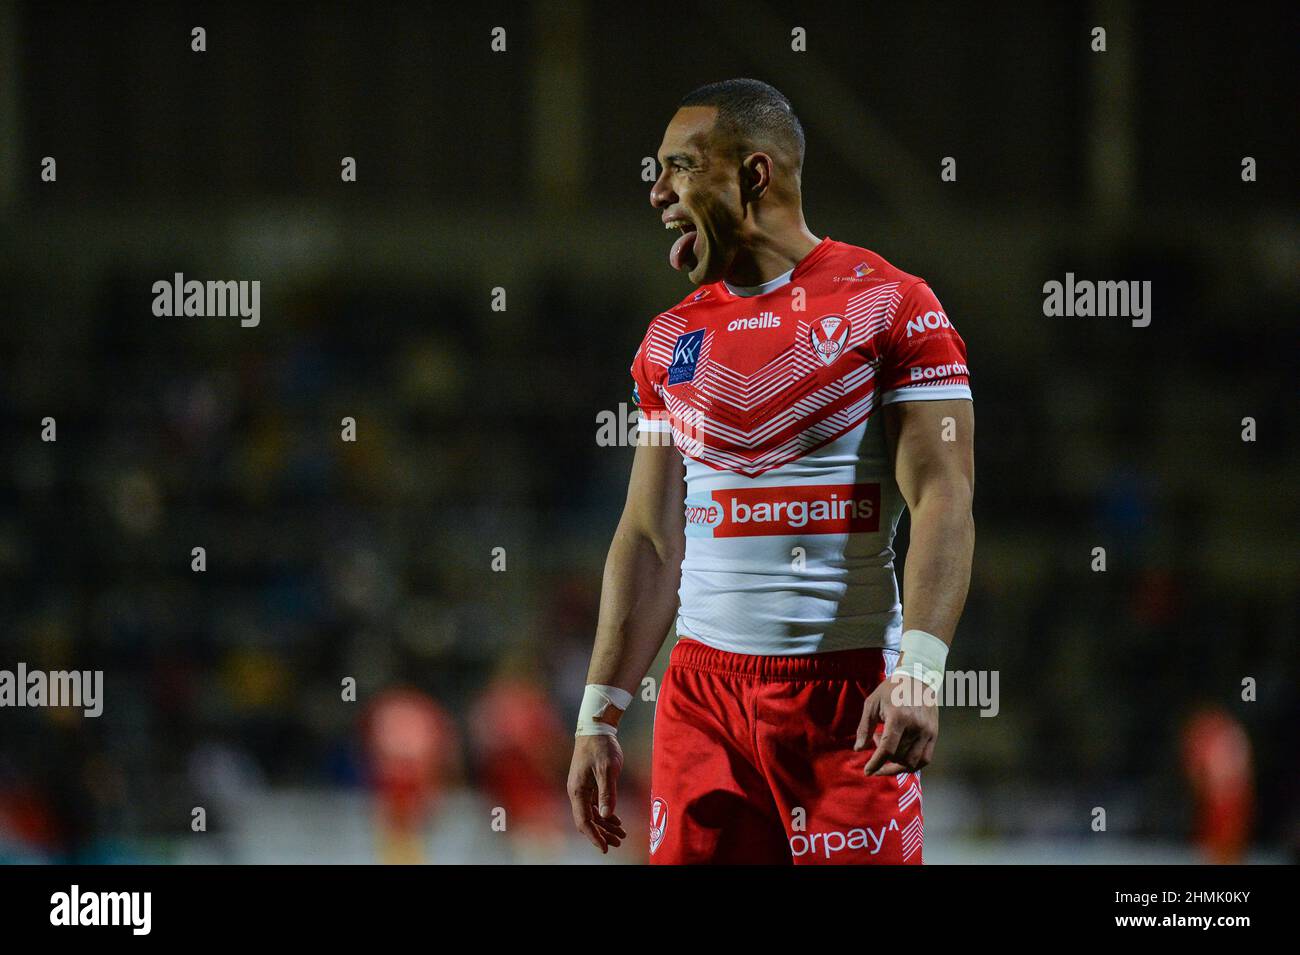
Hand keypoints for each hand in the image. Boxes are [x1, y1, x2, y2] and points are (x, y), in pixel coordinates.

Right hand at [566, 734, 627, 852]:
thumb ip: (607, 793)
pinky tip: (616, 820)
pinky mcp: (588, 784)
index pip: (584, 821)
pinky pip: (595, 805)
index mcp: (578, 790)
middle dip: (602, 833)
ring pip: (592, 814)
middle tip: (618, 843)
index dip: (594, 836)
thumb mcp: (606, 769)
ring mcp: (582, 788)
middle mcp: (577, 792)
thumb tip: (606, 816)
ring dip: (605, 825)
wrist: (596, 728)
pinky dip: (605, 814)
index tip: (605, 848)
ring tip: (621, 835)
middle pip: (587, 820)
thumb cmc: (600, 747)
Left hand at [855, 672, 937, 774]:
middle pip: (898, 756)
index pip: (887, 749)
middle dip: (883, 756)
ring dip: (896, 764)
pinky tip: (901, 762)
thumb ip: (864, 727)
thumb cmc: (892, 689)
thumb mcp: (872, 703)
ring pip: (912, 762)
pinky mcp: (934, 734)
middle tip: (876, 738)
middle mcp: (916, 727)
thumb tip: (858, 749)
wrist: (918, 678)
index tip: (867, 771)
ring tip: (888, 749)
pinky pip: (925, 759)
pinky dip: (913, 766)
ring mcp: (927, 732)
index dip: (876, 763)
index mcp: (899, 718)